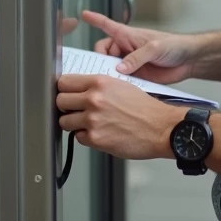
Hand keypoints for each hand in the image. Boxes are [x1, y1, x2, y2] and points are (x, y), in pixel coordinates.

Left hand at [57, 74, 178, 159]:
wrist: (160, 127)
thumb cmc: (144, 108)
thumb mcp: (121, 85)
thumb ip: (98, 86)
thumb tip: (79, 90)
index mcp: (100, 82)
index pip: (65, 81)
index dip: (64, 89)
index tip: (66, 93)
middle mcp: (94, 99)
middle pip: (60, 101)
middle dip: (65, 107)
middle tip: (74, 110)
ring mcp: (93, 120)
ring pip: (64, 122)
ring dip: (73, 123)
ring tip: (86, 123)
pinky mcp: (95, 139)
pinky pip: (78, 138)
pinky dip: (85, 137)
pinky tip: (98, 133)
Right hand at [79, 10, 198, 84]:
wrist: (189, 60)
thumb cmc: (174, 46)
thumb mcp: (155, 48)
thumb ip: (137, 57)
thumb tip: (119, 68)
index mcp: (128, 36)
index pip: (107, 25)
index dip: (94, 19)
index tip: (83, 15)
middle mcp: (126, 49)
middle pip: (102, 53)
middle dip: (98, 61)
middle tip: (100, 70)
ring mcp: (130, 64)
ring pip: (109, 69)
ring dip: (107, 75)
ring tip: (108, 81)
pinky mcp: (136, 78)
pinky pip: (121, 81)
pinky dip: (118, 85)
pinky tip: (119, 91)